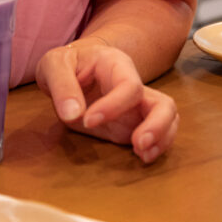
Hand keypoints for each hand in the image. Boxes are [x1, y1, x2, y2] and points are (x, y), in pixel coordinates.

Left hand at [35, 38, 178, 163]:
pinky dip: (156, 147)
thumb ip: (62, 87)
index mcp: (116, 64)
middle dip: (157, 125)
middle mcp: (133, 85)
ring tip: (142, 155)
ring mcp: (136, 107)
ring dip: (161, 139)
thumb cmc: (64, 64)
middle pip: (163, 103)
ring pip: (168, 119)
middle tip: (137, 144)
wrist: (68, 70)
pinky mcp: (133, 125)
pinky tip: (140, 157)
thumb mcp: (53, 65)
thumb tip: (73, 115)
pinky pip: (157, 135)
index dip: (114, 106)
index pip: (129, 85)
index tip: (88, 121)